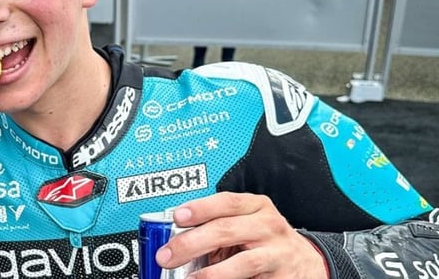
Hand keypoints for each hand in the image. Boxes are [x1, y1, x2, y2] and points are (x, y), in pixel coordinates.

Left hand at [156, 192, 327, 277]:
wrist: (307, 262)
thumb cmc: (266, 240)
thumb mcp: (248, 222)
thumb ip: (217, 224)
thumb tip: (177, 237)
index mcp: (257, 207)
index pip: (226, 202)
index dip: (200, 208)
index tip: (178, 217)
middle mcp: (269, 227)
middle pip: (226, 231)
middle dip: (191, 244)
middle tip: (167, 256)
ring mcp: (278, 254)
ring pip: (243, 263)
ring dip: (211, 274)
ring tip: (191, 278)